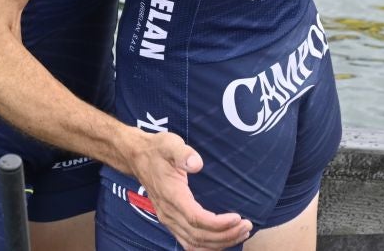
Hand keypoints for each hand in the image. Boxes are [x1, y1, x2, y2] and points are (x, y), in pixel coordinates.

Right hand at [127, 131, 251, 250]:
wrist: (137, 157)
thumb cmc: (157, 150)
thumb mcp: (169, 144)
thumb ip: (183, 154)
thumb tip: (197, 164)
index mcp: (171, 196)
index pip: (196, 219)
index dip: (218, 224)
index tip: (238, 217)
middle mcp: (168, 213)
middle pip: (198, 236)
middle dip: (225, 235)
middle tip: (246, 226)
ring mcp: (168, 220)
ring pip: (194, 243)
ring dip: (219, 243)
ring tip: (241, 233)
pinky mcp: (170, 221)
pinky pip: (189, 243)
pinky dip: (207, 247)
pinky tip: (223, 241)